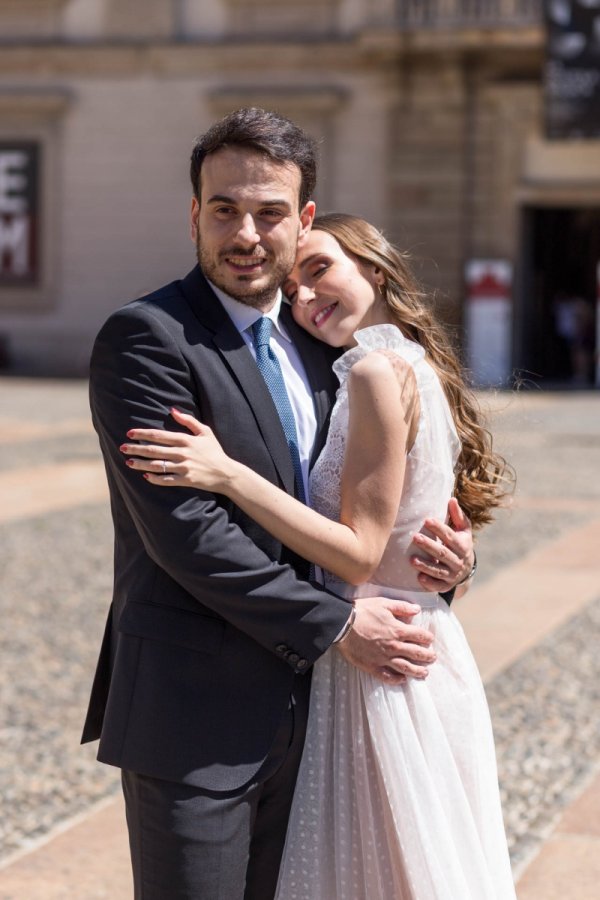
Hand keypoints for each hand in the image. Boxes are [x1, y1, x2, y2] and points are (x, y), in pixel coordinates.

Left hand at [120, 408, 234, 491]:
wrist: (227, 473)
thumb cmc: (215, 452)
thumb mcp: (205, 432)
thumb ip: (188, 421)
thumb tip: (172, 410)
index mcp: (186, 440)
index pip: (159, 435)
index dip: (142, 434)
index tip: (129, 433)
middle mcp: (183, 453)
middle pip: (154, 450)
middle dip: (136, 448)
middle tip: (122, 448)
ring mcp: (184, 467)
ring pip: (156, 465)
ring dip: (141, 464)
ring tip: (129, 462)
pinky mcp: (186, 480)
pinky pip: (166, 480)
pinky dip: (155, 479)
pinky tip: (146, 477)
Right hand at [336, 596, 435, 684]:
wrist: (341, 624)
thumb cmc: (362, 612)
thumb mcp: (383, 603)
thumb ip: (402, 607)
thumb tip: (417, 609)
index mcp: (398, 630)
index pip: (419, 636)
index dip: (427, 637)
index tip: (430, 639)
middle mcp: (394, 646)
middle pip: (416, 653)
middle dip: (427, 656)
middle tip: (433, 657)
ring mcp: (384, 658)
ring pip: (405, 667)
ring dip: (417, 671)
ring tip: (424, 673)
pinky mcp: (372, 666)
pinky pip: (387, 676)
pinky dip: (396, 680)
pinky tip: (402, 680)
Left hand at [409, 498, 473, 592]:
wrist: (467, 569)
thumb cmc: (461, 543)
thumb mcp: (464, 530)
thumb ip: (458, 516)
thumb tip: (452, 499)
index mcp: (463, 546)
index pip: (450, 536)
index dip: (439, 529)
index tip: (427, 520)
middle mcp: (459, 561)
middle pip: (442, 553)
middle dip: (429, 546)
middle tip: (414, 537)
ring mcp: (452, 574)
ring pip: (438, 570)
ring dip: (425, 565)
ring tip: (411, 560)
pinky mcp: (446, 585)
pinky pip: (438, 585)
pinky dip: (429, 583)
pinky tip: (419, 578)